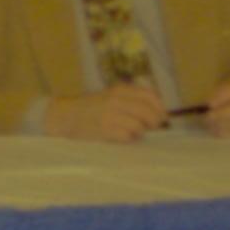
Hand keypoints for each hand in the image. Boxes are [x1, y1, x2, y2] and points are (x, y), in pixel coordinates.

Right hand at [46, 83, 165, 142]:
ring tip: (132, 132)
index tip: (163, 117)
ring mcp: (110, 115)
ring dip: (140, 132)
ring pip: (139, 125)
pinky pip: (127, 136)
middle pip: (148, 112)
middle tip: (153, 128)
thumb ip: (131, 100)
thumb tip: (158, 113)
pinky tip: (123, 137)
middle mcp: (116, 100)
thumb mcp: (111, 96)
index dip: (160, 108)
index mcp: (120, 90)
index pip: (149, 96)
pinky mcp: (105, 129)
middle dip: (154, 122)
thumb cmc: (91, 109)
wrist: (66, 116)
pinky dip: (129, 139)